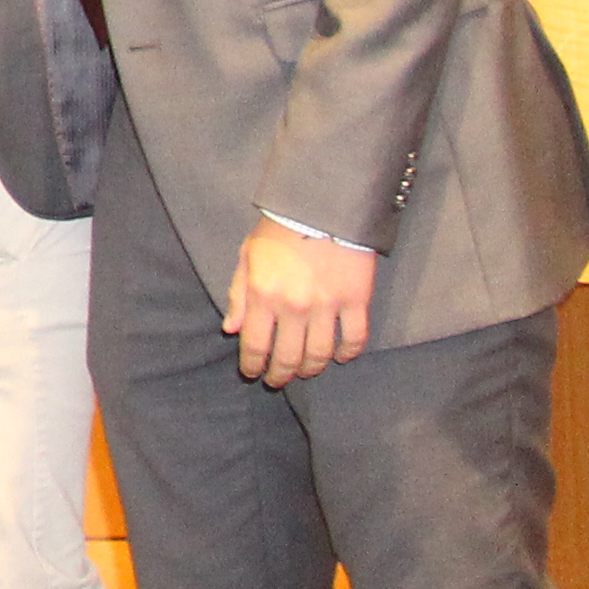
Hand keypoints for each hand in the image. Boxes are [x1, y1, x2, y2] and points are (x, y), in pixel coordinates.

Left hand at [223, 224, 375, 386]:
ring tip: (305, 372)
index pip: (255, 345)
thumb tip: (231, 329)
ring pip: (320, 354)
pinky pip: (354, 338)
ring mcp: (327, 306)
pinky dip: (348, 353)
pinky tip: (340, 357)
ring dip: (311, 369)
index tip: (253, 373)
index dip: (253, 365)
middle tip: (278, 381)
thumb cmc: (279, 230)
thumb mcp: (247, 256)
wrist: (322, 207)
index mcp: (263, 295)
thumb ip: (238, 295)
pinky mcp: (356, 300)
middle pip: (288, 356)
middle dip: (281, 374)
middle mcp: (294, 306)